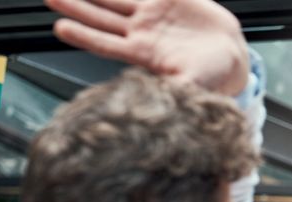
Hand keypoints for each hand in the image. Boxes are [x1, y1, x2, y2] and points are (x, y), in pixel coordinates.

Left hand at [46, 0, 248, 95]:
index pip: (105, 44)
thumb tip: (161, 102)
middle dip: (74, 6)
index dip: (84, 35)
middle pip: (100, 17)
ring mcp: (151, 14)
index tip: (60, 28)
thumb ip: (176, 90)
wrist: (231, 56)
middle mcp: (141, 32)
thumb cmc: (212, 76)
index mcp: (143, 54)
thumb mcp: (195, 86)